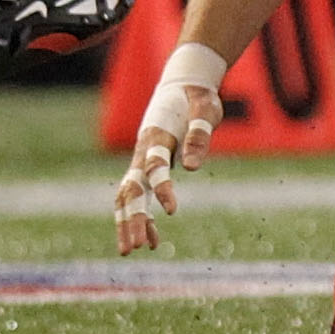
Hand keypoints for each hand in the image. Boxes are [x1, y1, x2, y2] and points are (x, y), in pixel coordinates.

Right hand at [112, 82, 222, 254]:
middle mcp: (143, 151)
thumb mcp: (205, 109)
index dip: (162, 188)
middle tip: (136, 247)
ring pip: (129, 196)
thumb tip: (190, 168)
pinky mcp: (148, 165)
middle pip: (131, 189)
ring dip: (130, 222)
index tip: (172, 210)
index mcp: (156, 136)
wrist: (184, 83)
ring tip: (136, 250)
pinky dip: (144, 216)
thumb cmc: (197, 96)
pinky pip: (140, 195)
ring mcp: (142, 159)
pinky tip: (154, 239)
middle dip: (132, 218)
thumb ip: (198, 135)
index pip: (154, 167)